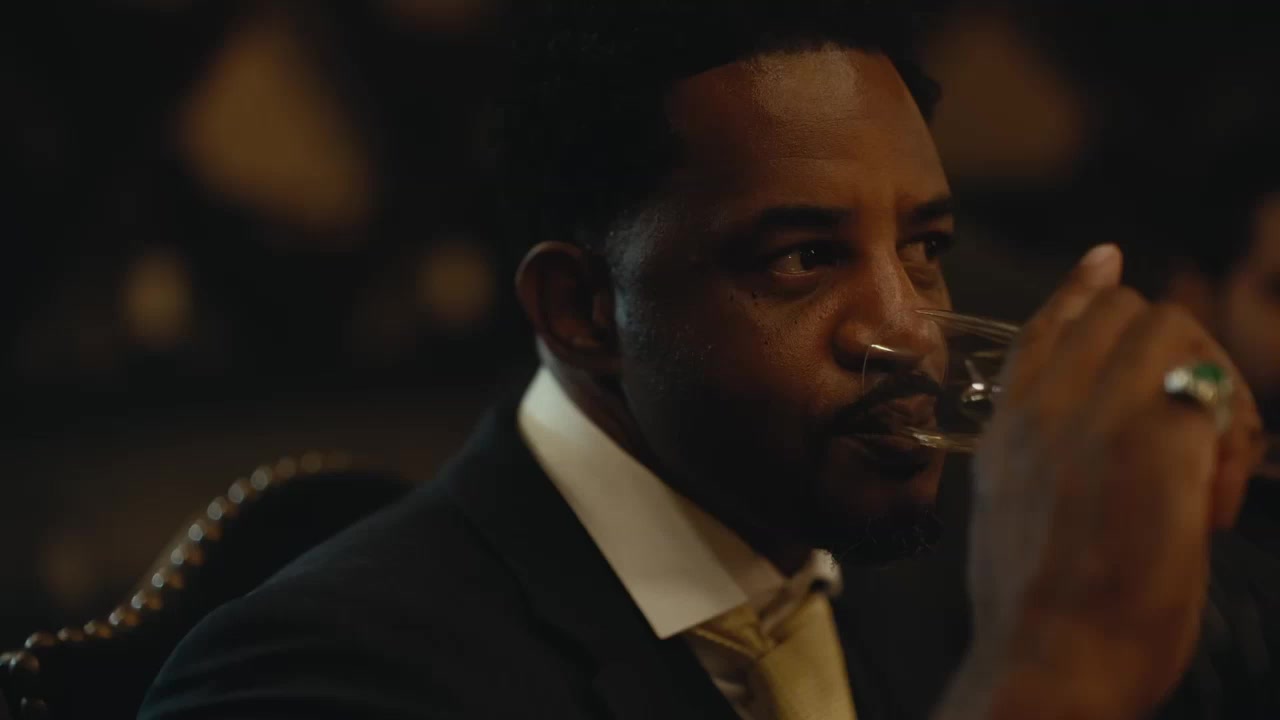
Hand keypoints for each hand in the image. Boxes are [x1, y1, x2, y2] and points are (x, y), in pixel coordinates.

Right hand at [937, 245, 1266, 719]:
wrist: (1047, 660)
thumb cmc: (1036, 609)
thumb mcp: (1007, 515)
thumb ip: (1037, 458)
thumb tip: (1075, 447)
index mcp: (1006, 428)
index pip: (1046, 327)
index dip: (1083, 289)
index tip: (1107, 262)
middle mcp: (1045, 408)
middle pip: (1124, 315)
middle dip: (1175, 354)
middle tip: (1198, 435)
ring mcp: (1098, 417)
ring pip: (1174, 333)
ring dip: (1212, 391)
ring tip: (1210, 477)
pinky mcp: (1155, 444)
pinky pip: (1214, 397)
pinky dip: (1233, 443)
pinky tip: (1217, 501)